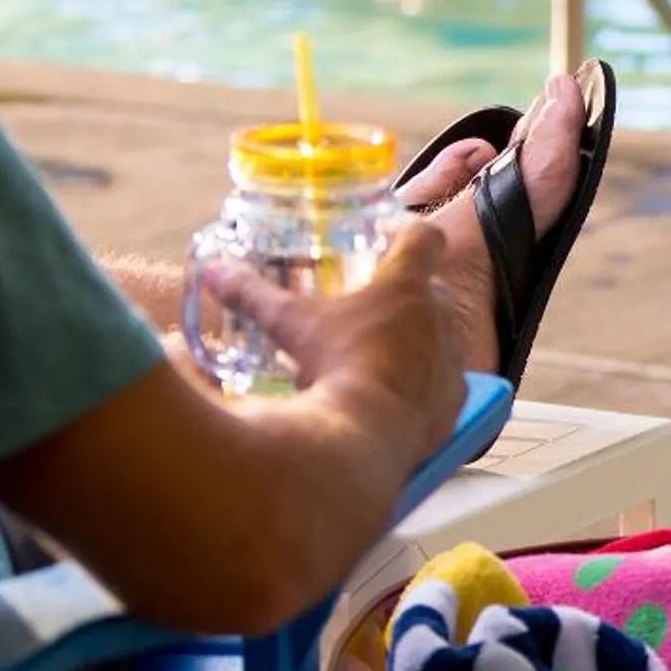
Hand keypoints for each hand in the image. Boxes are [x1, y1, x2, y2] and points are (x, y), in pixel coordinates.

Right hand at [201, 221, 466, 465]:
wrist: (367, 437)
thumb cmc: (333, 366)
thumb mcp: (290, 324)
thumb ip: (253, 294)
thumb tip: (216, 272)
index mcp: (407, 286)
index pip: (423, 237)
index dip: (407, 233)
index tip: (386, 238)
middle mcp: (441, 318)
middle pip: (433, 290)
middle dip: (407, 295)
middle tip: (372, 305)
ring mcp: (453, 362)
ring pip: (441, 339)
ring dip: (417, 342)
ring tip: (378, 355)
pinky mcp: (454, 403)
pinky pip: (444, 386)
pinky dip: (422, 387)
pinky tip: (393, 397)